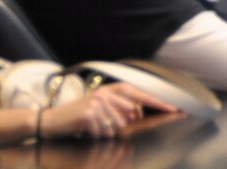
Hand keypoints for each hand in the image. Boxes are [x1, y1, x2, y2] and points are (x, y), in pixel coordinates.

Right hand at [42, 83, 177, 140]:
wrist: (50, 122)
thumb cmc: (79, 118)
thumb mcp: (101, 109)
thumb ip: (121, 110)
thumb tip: (138, 116)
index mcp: (113, 89)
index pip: (142, 95)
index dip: (159, 102)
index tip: (176, 108)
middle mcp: (107, 92)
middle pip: (130, 115)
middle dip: (121, 126)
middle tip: (102, 126)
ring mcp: (98, 102)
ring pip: (116, 127)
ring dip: (105, 132)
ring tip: (90, 128)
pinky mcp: (90, 113)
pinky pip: (103, 133)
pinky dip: (95, 136)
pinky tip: (84, 130)